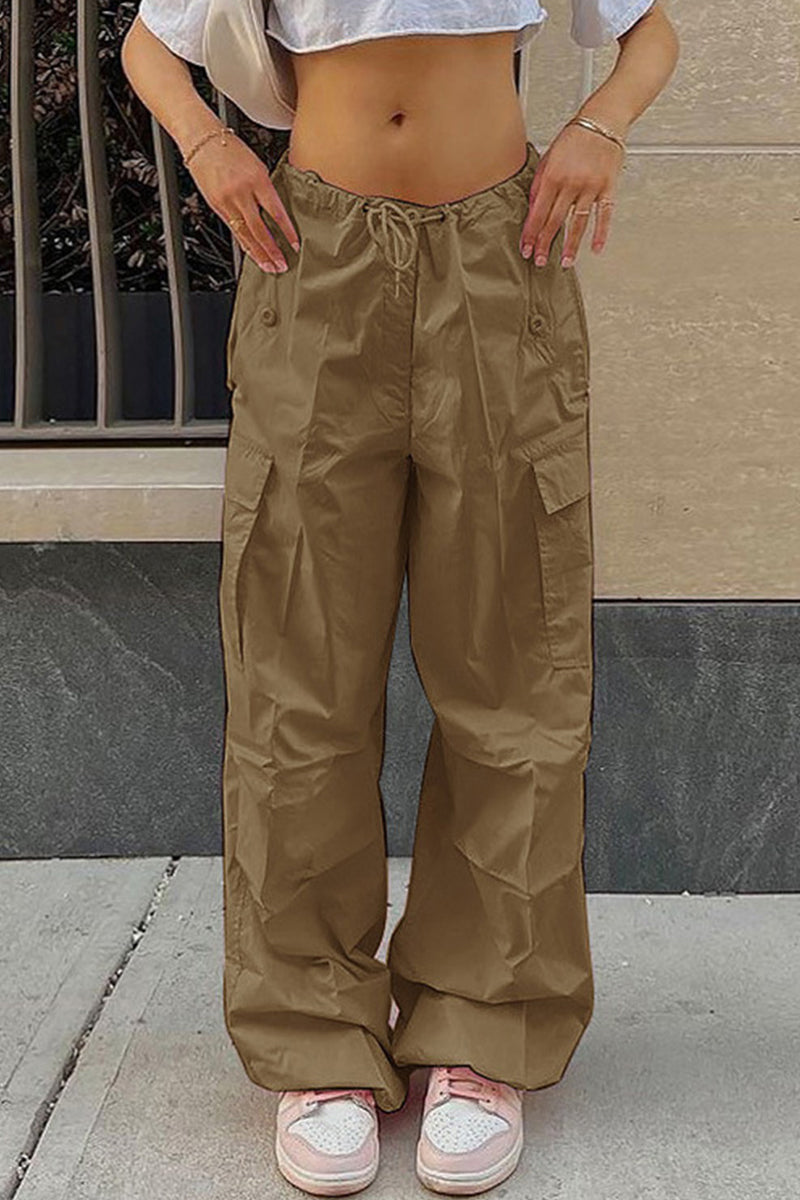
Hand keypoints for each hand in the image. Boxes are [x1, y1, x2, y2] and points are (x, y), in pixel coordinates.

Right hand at [185, 131, 299, 272]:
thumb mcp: (256, 165)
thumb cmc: (230, 148)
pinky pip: (233, 229)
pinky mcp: (216, 206)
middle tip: (282, 265)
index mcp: (256, 179)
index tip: (295, 244)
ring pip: (245, 234)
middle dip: (272, 251)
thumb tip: (276, 214)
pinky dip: (244, 243)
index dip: (286, 231)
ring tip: (269, 267)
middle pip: (259, 229)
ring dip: (258, 254)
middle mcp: (241, 192)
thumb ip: (266, 190)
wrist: (201, 138)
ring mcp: (227, 201)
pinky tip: (252, 253)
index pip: (276, 212)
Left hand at [519, 122, 624, 267]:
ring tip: (565, 262)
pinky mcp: (608, 187)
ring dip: (571, 245)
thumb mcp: (548, 157)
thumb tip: (532, 208)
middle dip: (545, 244)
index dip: (531, 233)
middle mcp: (571, 183)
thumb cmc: (574, 137)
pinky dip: (600, 233)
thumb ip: (540, 183)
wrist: (602, 121)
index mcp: (553, 176)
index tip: (526, 249)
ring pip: (578, 222)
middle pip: (555, 221)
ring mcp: (591, 187)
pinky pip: (604, 215)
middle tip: (539, 261)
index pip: (538, 212)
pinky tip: (595, 248)